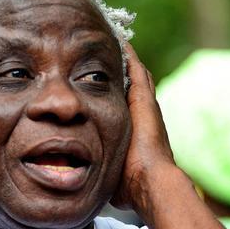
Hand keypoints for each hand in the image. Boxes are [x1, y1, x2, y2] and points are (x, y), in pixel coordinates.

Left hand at [111, 43, 176, 215]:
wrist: (149, 183)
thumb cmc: (129, 188)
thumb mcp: (110, 174)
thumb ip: (99, 171)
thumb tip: (80, 182)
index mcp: (137, 132)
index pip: (126, 107)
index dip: (115, 95)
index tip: (103, 85)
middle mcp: (144, 116)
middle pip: (134, 86)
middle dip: (122, 72)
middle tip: (108, 55)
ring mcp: (146, 107)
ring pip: (136, 75)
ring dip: (125, 60)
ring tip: (113, 41)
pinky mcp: (144, 100)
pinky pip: (136, 70)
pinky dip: (128, 55)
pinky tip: (118, 40)